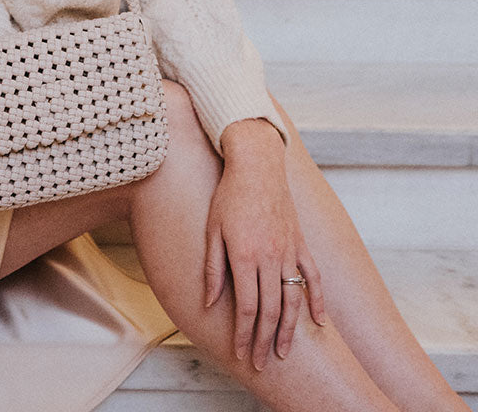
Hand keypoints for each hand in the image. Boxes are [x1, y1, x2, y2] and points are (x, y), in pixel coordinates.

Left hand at [205, 119, 325, 370]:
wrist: (256, 166)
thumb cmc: (228, 196)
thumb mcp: (212, 229)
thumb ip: (214, 268)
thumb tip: (211, 303)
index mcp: (245, 255)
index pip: (248, 308)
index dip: (245, 334)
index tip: (241, 354)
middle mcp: (270, 257)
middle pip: (271, 310)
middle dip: (265, 341)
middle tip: (260, 364)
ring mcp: (289, 251)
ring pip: (293, 300)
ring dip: (290, 330)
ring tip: (284, 353)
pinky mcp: (301, 243)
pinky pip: (313, 278)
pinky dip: (317, 301)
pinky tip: (318, 322)